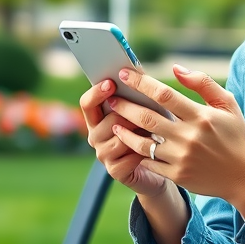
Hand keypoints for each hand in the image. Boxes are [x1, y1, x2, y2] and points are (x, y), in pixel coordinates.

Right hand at [79, 78, 167, 197]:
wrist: (157, 166)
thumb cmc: (150, 131)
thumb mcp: (142, 111)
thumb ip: (134, 95)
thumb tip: (136, 72)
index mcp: (97, 119)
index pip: (87, 103)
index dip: (97, 92)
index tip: (111, 83)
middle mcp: (95, 137)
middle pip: (109, 119)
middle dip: (132, 115)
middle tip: (150, 114)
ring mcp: (103, 155)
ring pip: (121, 138)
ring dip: (141, 133)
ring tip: (156, 132)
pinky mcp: (115, 171)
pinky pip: (130, 156)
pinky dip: (145, 151)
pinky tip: (154, 150)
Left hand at [108, 65, 244, 218]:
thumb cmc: (235, 136)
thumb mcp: (227, 104)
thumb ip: (202, 83)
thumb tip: (175, 68)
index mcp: (201, 116)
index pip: (164, 95)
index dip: (141, 83)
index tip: (124, 74)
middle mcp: (189, 137)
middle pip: (147, 118)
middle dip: (125, 106)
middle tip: (111, 98)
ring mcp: (182, 158)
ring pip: (142, 143)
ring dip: (125, 131)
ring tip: (114, 122)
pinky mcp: (177, 175)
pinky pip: (149, 162)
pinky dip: (135, 152)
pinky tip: (127, 144)